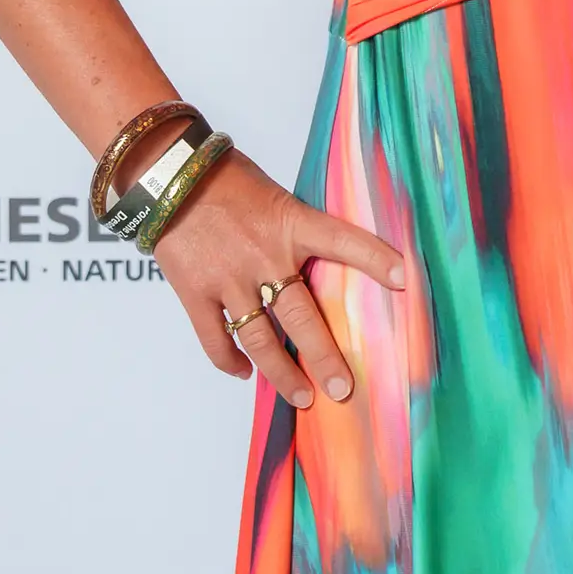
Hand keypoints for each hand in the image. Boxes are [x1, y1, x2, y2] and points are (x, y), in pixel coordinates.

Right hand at [152, 154, 407, 408]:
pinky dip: (230, 360)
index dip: (375, 259)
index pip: (343, 240)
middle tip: (343, 389)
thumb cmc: (227, 180)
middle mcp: (263, 256)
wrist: (167, 176)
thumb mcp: (275, 196)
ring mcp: (227, 279)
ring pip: (259, 339)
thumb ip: (296, 231)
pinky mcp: (195, 293)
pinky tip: (244, 372)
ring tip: (302, 397)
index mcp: (290, 224)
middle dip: (324, 357)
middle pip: (301, 316)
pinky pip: (215, 339)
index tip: (405, 280)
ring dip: (281, 373)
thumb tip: (324, 264)